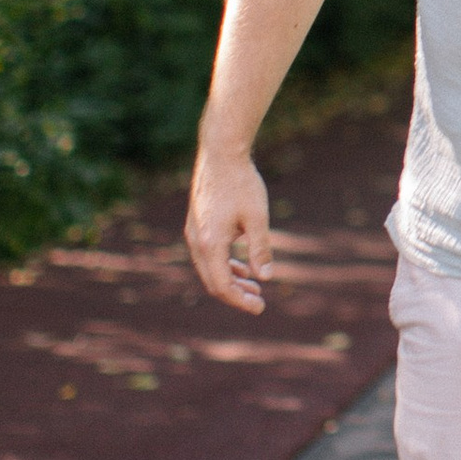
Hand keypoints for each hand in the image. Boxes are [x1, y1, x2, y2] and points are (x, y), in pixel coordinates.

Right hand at [186, 138, 271, 314]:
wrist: (220, 152)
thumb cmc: (242, 183)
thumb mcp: (257, 218)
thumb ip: (260, 249)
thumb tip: (266, 277)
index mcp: (210, 244)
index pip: (222, 285)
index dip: (240, 301)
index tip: (260, 307)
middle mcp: (196, 241)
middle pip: (213, 281)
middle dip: (235, 294)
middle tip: (259, 301)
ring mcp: (194, 232)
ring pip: (209, 268)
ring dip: (230, 279)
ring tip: (253, 285)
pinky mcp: (197, 224)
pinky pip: (207, 254)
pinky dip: (224, 264)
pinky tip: (241, 265)